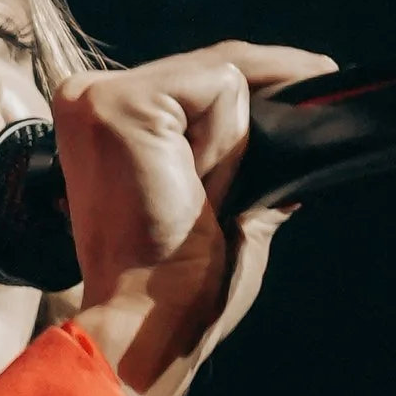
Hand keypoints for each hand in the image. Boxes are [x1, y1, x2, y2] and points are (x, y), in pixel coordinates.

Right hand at [54, 39, 336, 395]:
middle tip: (268, 158)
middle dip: (265, 102)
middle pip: (211, 68)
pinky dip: (228, 145)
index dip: (256, 93)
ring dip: (235, 146)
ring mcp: (98, 98)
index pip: (193, 81)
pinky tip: (195, 190)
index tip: (308, 90)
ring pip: (222, 77)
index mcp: (101, 125)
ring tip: (198, 203)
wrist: (144, 327)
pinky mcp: (122, 105)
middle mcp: (87, 101)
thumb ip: (245, 164)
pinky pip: (220, 89)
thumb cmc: (172, 289)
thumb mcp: (220, 208)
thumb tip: (296, 137)